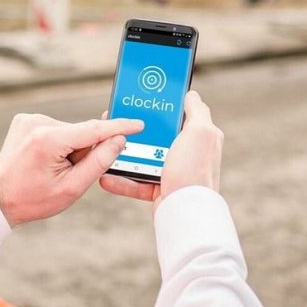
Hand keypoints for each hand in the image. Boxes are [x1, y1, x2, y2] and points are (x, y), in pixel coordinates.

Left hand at [0, 113, 143, 226]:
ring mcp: (29, 118)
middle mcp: (38, 122)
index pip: (93, 129)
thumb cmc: (33, 199)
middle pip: (81, 132)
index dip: (119, 127)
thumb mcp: (71, 188)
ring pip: (70, 131)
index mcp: (49, 139)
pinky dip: (59, 143)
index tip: (138, 124)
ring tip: (52, 170)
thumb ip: (98, 162)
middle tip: (69, 174)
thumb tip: (118, 140)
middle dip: (84, 151)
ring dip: (71, 148)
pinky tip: (45, 160)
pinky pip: (56, 129)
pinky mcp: (26, 119)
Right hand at [99, 91, 222, 211]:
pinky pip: (136, 180)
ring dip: (123, 153)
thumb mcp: (201, 132)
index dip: (161, 104)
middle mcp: (186, 152)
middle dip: (135, 128)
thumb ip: (197, 110)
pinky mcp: (160, 188)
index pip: (178, 113)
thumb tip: (190, 94)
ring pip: (142, 156)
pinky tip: (106, 176)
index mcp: (197, 135)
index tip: (141, 97)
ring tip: (106, 147)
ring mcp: (173, 170)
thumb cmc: (195, 171)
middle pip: (156, 133)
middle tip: (116, 121)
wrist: (186, 212)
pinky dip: (121, 180)